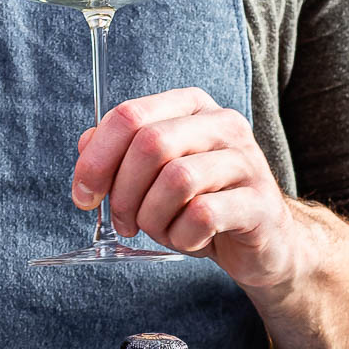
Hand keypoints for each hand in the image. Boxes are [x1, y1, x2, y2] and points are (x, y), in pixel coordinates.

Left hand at [72, 88, 298, 289]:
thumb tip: (87, 145)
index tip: (84, 195)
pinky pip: (203, 215)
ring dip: (153, 218)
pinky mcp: (258, 202)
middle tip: (124, 222)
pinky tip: (190, 239)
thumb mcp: (155, 177)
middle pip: (150, 144)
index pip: (129, 116)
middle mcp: (222, 124)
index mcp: (191, 107)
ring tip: (162, 230)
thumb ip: (120, 155)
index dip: (96, 159)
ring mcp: (245, 161)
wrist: (264, 241)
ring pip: (177, 179)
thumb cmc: (203, 205)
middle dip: (123, 192)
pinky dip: (183, 236)